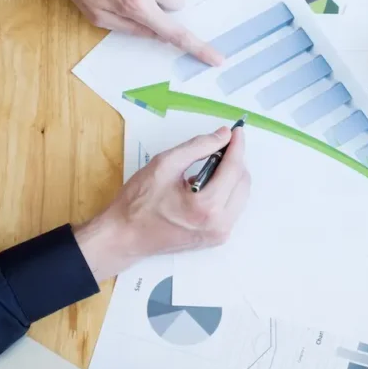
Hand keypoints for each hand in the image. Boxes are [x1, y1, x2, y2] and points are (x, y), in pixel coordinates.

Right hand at [74, 126, 250, 281]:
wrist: (125, 237)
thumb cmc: (139, 201)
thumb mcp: (165, 164)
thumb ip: (198, 146)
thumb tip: (224, 135)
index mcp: (206, 206)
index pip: (233, 169)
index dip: (237, 146)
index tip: (236, 130)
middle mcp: (219, 223)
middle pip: (242, 182)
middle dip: (235, 160)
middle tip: (221, 145)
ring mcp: (220, 234)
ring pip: (241, 196)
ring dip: (232, 176)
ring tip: (209, 166)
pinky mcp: (216, 238)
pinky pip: (232, 208)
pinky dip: (226, 192)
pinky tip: (207, 185)